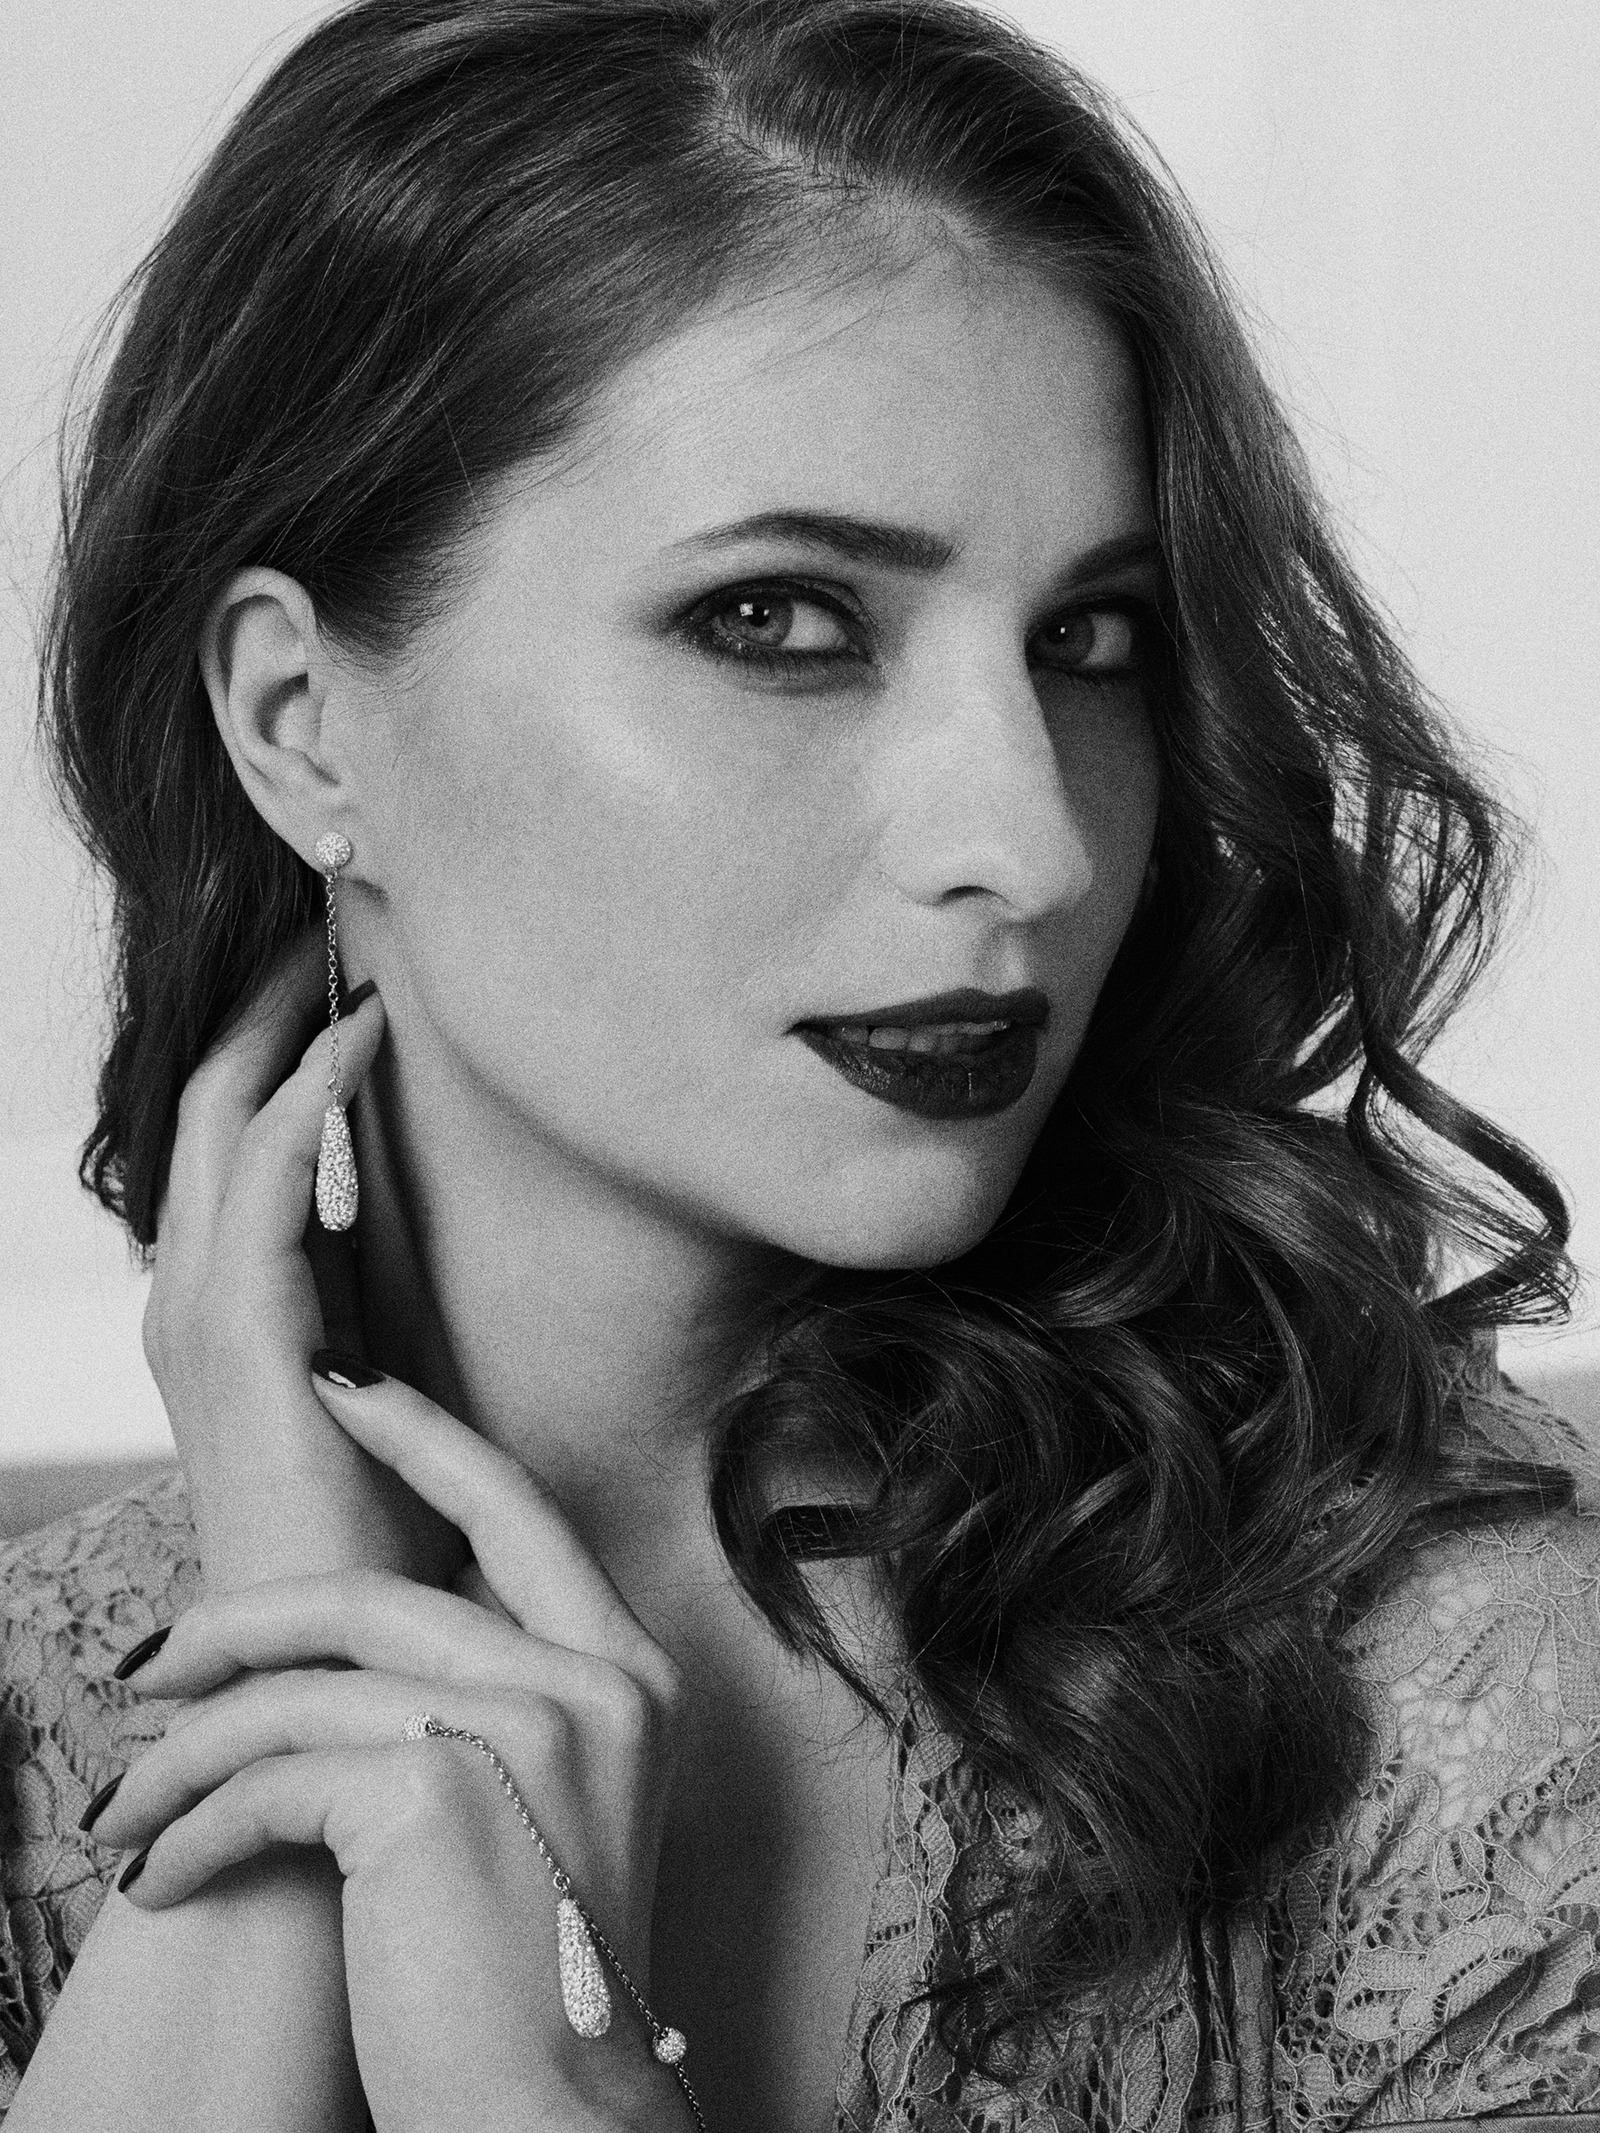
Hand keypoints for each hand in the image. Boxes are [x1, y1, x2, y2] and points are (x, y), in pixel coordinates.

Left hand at [89, 1369, 689, 2132]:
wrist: (550, 2118)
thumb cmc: (524, 1969)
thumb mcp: (539, 1800)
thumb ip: (486, 1693)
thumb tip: (342, 1628)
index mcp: (628, 1669)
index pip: (515, 1505)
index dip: (421, 1435)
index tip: (340, 1385)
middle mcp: (595, 1680)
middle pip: (373, 1590)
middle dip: (236, 1621)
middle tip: (149, 1659)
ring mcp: (529, 1728)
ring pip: (302, 1684)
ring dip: (185, 1748)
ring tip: (126, 1806)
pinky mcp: (437, 1792)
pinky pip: (270, 1773)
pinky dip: (193, 1825)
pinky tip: (165, 1873)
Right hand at [142, 930, 457, 1591]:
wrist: (331, 1663)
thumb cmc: (367, 1534)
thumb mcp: (364, 1381)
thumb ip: (355, 1297)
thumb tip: (385, 1214)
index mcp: (213, 1310)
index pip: (224, 1139)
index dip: (270, 1045)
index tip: (339, 973)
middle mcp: (186, 1299)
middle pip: (203, 1104)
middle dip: (263, 1009)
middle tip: (330, 927)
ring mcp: (199, 1314)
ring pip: (220, 1117)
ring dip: (282, 1024)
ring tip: (344, 948)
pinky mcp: (244, 1336)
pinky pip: (269, 1175)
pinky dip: (310, 1092)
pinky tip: (365, 1035)